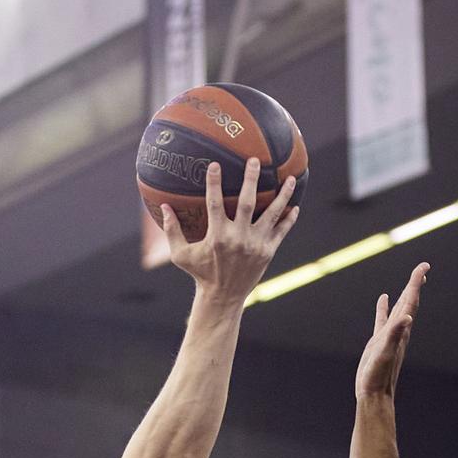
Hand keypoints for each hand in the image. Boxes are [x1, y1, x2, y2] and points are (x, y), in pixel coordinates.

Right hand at [161, 157, 299, 300]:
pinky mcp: (267, 252)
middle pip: (248, 202)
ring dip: (283, 196)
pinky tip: (295, 206)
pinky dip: (289, 219)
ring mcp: (256, 244)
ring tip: (291, 179)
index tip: (215, 164)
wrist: (223, 297)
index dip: (214, 183)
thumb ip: (172, 231)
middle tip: (255, 160)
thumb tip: (163, 206)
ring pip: (272, 214)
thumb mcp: (181, 255)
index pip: (215, 203)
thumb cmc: (201, 273)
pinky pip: (281, 231)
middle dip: (252, 180)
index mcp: (217, 236)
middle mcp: (238, 238)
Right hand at [356, 263, 428, 399]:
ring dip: (404, 295)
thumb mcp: (385, 353)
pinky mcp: (379, 341)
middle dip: (415, 284)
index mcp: (401, 329)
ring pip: (399, 309)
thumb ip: (395, 334)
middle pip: (409, 302)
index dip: (416, 282)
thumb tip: (406, 317)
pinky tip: (383, 299)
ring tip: (410, 282)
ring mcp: (389, 335)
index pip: (410, 300)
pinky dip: (384, 307)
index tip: (424, 266)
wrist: (374, 395)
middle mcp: (398, 330)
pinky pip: (383, 319)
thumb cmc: (378, 376)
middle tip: (422, 268)